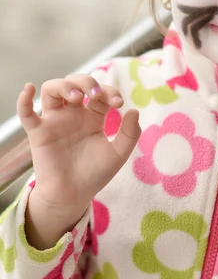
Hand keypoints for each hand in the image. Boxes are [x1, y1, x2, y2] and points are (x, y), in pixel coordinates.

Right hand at [17, 75, 140, 219]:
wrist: (74, 196)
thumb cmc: (95, 174)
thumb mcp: (118, 154)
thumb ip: (130, 134)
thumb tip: (134, 110)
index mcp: (92, 117)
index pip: (100, 93)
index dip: (110, 91)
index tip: (119, 103)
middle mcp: (73, 115)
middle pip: (75, 83)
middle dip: (86, 82)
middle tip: (96, 94)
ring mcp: (55, 121)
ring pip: (52, 90)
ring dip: (64, 86)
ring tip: (77, 97)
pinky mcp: (38, 133)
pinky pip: (26, 113)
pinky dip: (24, 100)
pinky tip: (29, 89)